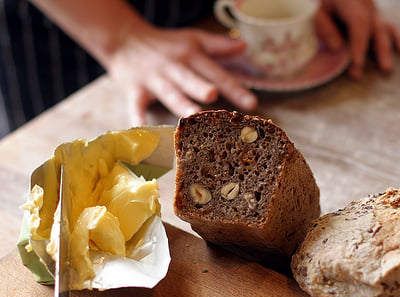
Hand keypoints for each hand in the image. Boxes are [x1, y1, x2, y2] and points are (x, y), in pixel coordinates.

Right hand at [106, 25, 257, 124]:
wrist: (124, 40)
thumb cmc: (166, 45)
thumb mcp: (193, 39)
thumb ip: (218, 46)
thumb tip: (244, 46)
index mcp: (192, 56)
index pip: (216, 73)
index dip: (234, 88)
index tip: (251, 104)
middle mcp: (174, 67)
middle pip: (191, 79)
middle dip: (202, 87)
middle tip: (214, 96)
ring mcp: (154, 79)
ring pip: (168, 92)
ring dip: (178, 103)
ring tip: (191, 115)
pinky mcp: (134, 90)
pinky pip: (136, 106)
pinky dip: (137, 118)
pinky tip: (143, 131)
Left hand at [316, 0, 399, 77]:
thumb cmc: (320, 5)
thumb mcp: (315, 13)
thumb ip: (324, 28)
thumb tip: (338, 47)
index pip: (359, 22)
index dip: (358, 44)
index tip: (355, 65)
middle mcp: (366, 3)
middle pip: (373, 28)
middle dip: (370, 53)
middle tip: (362, 73)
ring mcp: (373, 9)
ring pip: (383, 29)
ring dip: (385, 50)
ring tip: (386, 69)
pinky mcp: (377, 16)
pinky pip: (390, 27)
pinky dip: (398, 40)